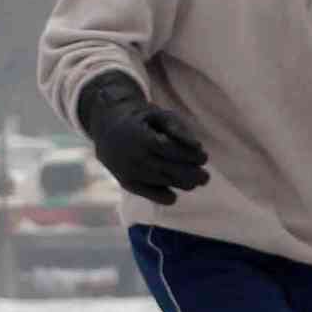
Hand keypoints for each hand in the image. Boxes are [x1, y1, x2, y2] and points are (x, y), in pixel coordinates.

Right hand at [76, 73, 211, 202]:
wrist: (106, 128)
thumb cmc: (140, 120)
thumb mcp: (159, 115)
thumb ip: (178, 128)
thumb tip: (198, 147)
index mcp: (142, 139)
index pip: (173, 152)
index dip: (192, 156)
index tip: (204, 157)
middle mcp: (135, 158)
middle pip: (173, 171)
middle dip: (194, 175)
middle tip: (205, 175)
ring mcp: (130, 172)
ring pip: (166, 184)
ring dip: (185, 184)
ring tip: (194, 180)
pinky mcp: (127, 183)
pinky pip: (153, 196)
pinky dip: (168, 196)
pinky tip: (174, 189)